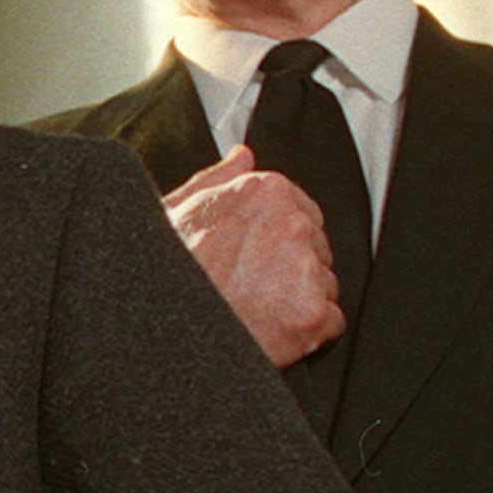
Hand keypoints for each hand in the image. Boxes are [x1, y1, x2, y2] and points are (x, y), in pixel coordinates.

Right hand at [163, 147, 343, 365]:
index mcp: (265, 192)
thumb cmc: (163, 277)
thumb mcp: (176, 213)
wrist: (164, 335)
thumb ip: (217, 180)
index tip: (255, 259)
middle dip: (291, 270)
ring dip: (298, 300)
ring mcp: (305, 269)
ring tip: (254, 311)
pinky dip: (307, 333)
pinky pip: (330, 322)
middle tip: (249, 288)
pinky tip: (271, 331)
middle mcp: (292, 224)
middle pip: (316, 249)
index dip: (276, 241)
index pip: (300, 212)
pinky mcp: (313, 313)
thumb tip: (241, 157)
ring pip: (324, 285)